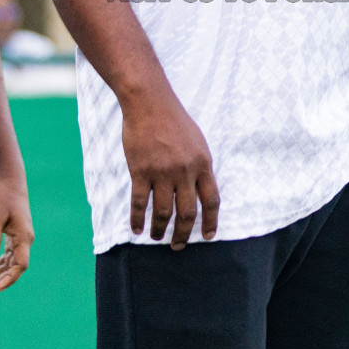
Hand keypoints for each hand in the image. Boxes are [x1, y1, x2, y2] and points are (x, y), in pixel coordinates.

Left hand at [0, 173, 33, 293]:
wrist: (11, 181)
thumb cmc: (3, 196)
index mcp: (23, 237)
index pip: (20, 265)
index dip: (9, 278)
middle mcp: (25, 240)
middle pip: (15, 267)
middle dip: (0, 280)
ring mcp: (21, 238)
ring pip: (11, 262)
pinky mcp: (15, 235)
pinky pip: (9, 255)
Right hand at [120, 88, 218, 249]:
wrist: (150, 103)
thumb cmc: (174, 119)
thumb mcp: (198, 141)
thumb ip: (200, 165)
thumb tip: (201, 190)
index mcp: (203, 163)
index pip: (211, 200)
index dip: (211, 221)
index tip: (208, 236)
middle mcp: (185, 171)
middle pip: (188, 212)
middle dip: (183, 234)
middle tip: (178, 246)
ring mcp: (162, 172)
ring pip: (164, 212)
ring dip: (160, 230)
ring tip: (157, 237)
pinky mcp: (141, 171)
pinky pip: (140, 203)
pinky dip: (138, 219)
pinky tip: (137, 228)